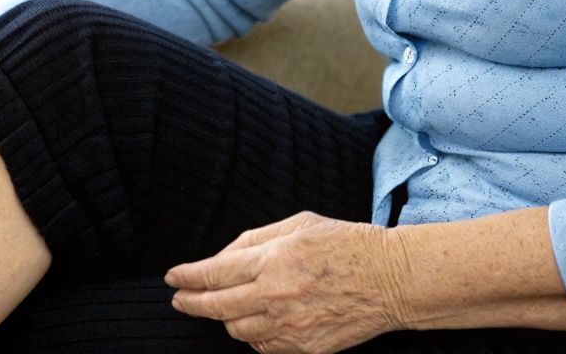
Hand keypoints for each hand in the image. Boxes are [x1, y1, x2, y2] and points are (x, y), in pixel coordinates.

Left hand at [164, 210, 409, 353]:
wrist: (392, 280)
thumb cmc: (347, 244)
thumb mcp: (298, 224)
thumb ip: (255, 240)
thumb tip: (223, 258)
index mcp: (272, 260)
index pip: (214, 274)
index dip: (187, 277)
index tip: (173, 277)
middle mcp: (276, 296)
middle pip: (216, 307)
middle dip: (191, 303)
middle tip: (179, 299)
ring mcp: (290, 326)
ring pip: (237, 330)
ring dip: (223, 318)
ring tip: (219, 308)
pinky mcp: (305, 347)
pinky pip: (263, 346)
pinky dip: (252, 335)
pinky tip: (252, 322)